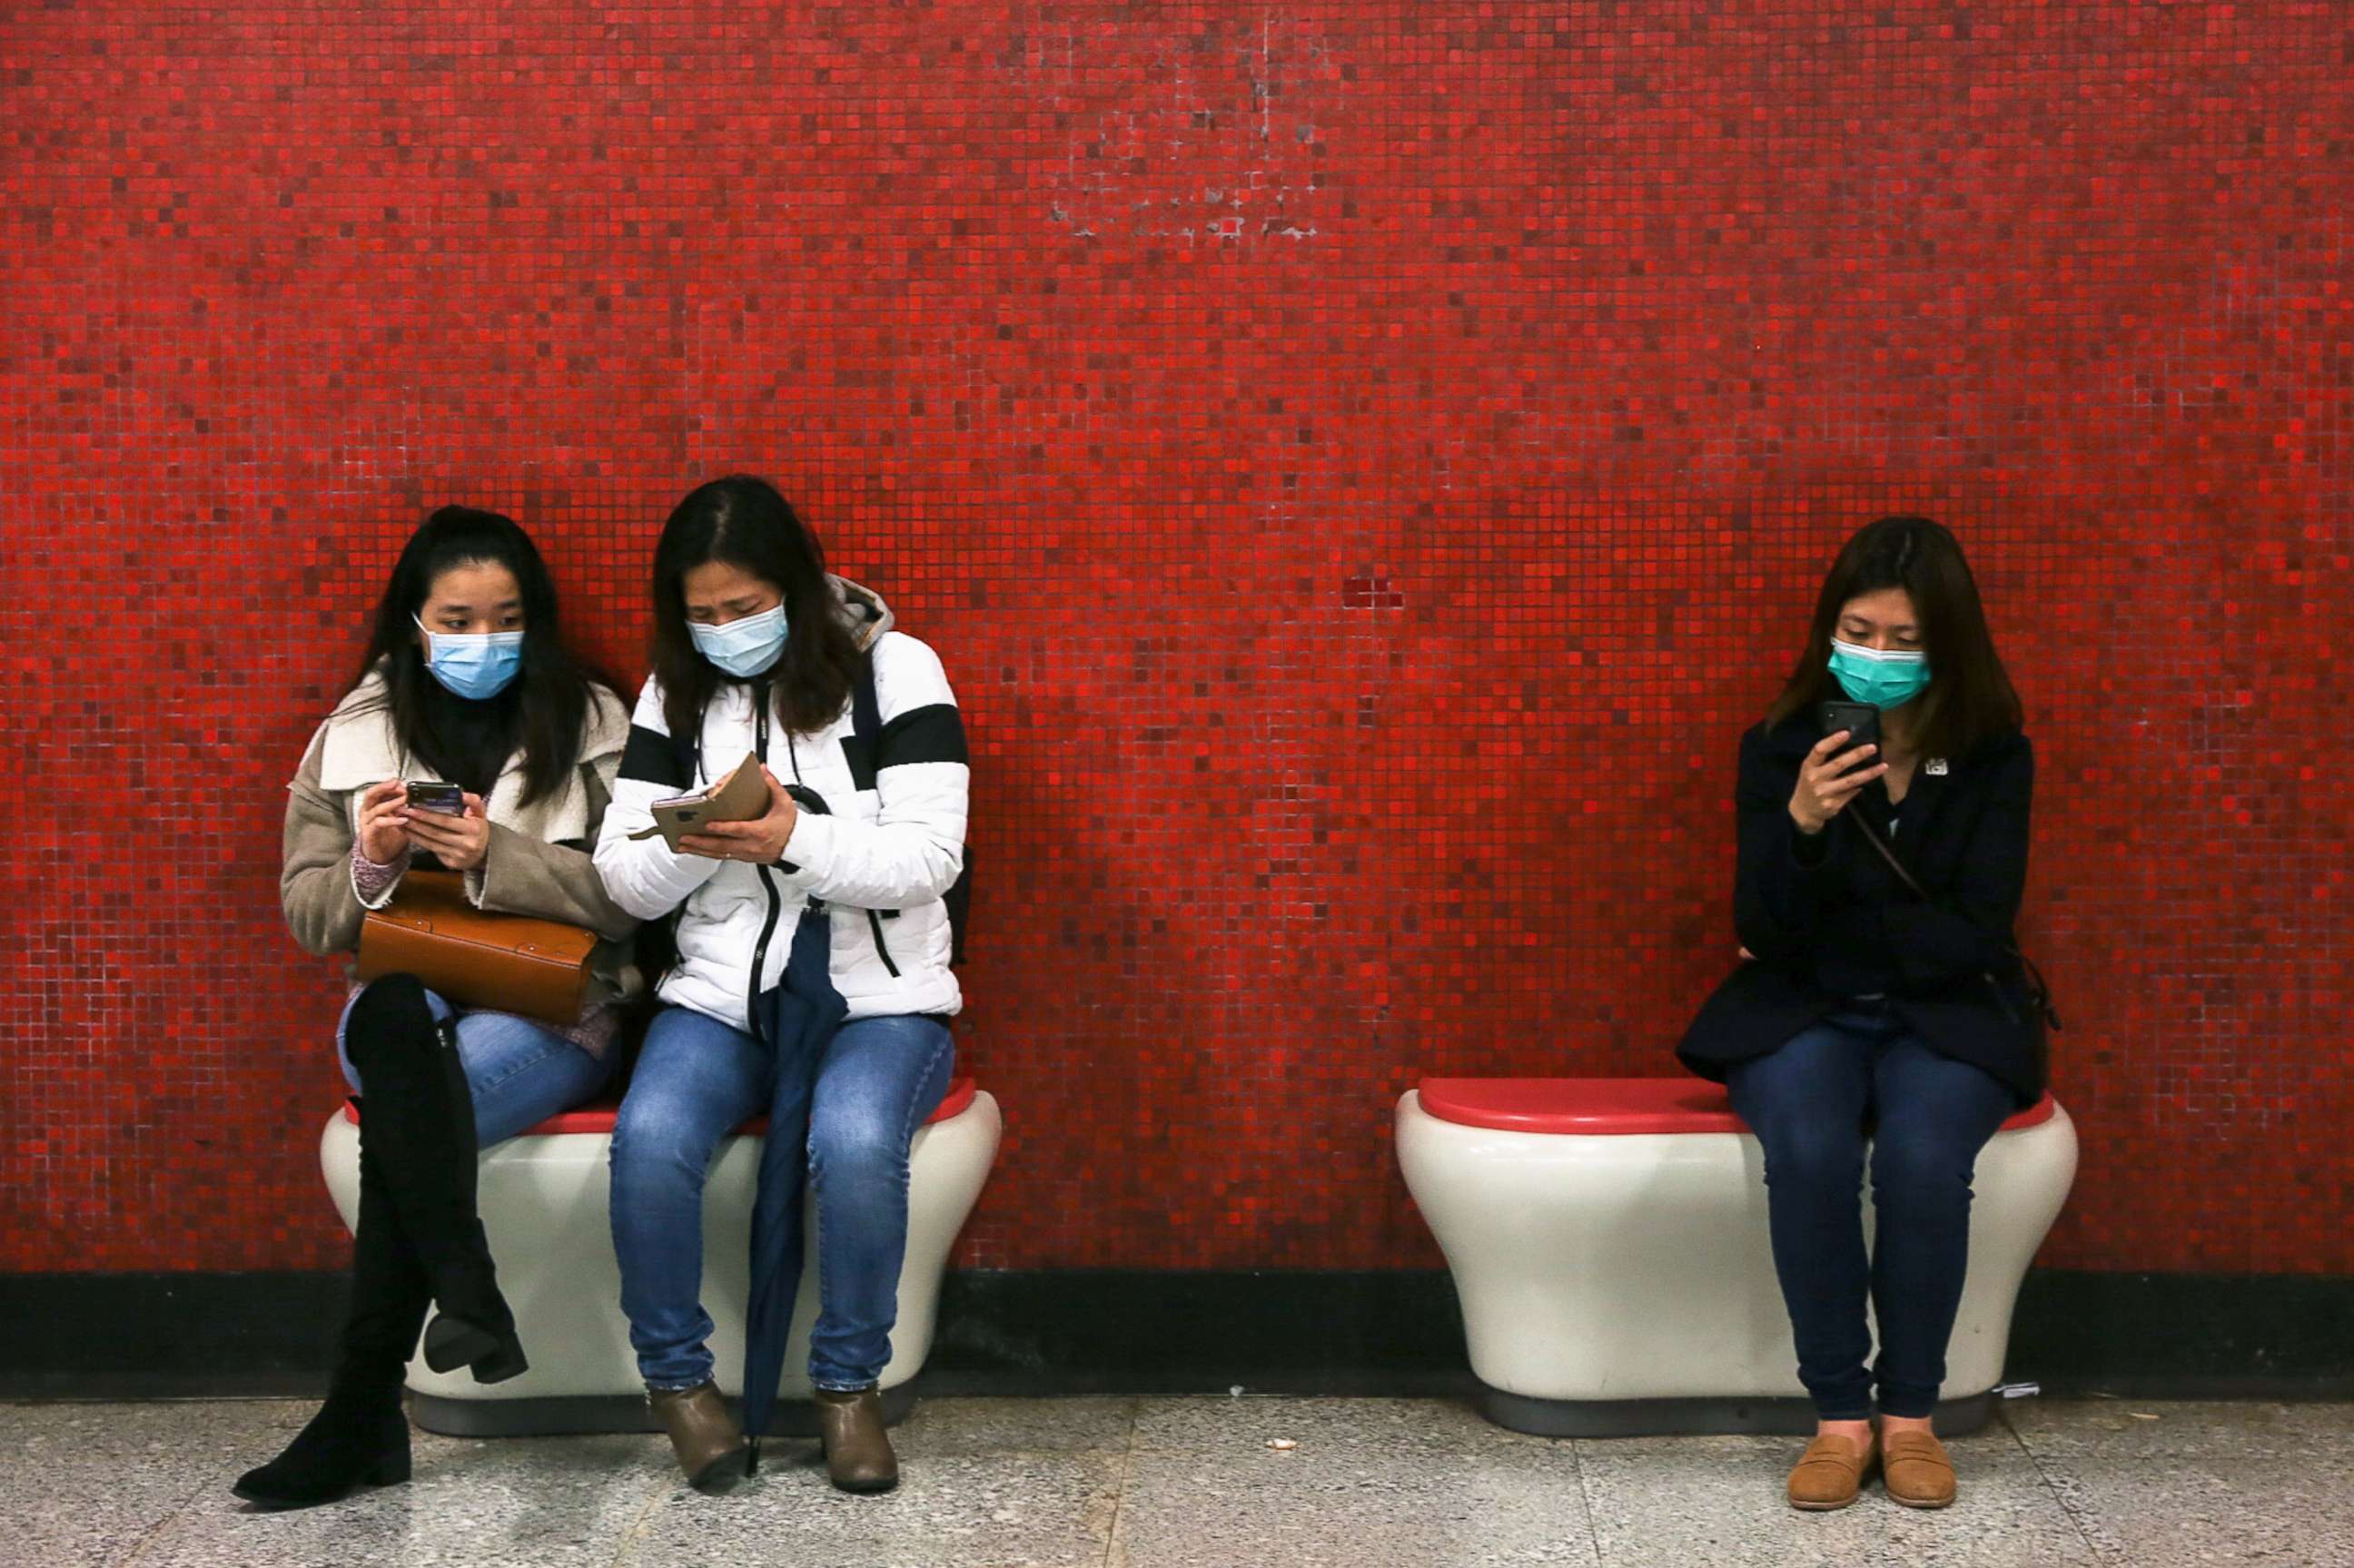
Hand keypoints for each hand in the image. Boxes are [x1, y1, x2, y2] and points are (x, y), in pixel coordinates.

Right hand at [356, 780, 412, 864]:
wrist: (381, 855)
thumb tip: (421, 798)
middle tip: (398, 784)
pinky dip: (392, 820)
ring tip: (404, 800)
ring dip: (392, 803)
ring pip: (376, 808)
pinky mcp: (369, 833)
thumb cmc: (390, 835)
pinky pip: (379, 824)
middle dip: (385, 787)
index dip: (389, 785)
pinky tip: (403, 819)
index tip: (402, 783)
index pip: (378, 789)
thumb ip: (406, 807)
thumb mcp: (401, 817)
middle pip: (371, 794)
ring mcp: (367, 822)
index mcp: (373, 804)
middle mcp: (367, 811)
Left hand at [402, 792, 490, 870]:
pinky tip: (409, 832)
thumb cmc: (479, 830)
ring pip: (430, 842)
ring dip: (413, 831)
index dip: (428, 815)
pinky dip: (418, 840)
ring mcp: (458, 855)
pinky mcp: (451, 863)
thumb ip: (473, 802)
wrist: (485, 853)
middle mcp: (466, 844)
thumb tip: (462, 794)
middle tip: (402, 812)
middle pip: (435, 832)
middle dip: (416, 822)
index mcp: (473, 829)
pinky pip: (431, 850)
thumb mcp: (481, 814)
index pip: (446, 821)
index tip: (413, 807)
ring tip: (401, 820)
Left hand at [678, 768, 799, 864]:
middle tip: (684, 837)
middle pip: (722, 845)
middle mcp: (751, 845)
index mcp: (761, 831)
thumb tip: (763, 770)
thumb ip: (773, 785)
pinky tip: (696, 850)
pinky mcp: (743, 857)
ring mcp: (746, 854)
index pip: (738, 830)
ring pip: (719, 854)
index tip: (708, 824)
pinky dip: (707, 854)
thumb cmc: (791, 826)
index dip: (722, 828)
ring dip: (699, 850)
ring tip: (682, 845)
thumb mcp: (785, 803)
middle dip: (701, 842)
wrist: (798, 847)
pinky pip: (722, 857)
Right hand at [1789, 731, 1885, 835]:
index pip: (1819, 750)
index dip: (1832, 741)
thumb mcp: (1810, 769)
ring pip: (1851, 781)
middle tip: (1873, 747)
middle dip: (1857, 755)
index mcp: (1809, 766)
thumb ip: (1824, 759)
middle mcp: (1815, 779)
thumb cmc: (1809, 784)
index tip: (1847, 733)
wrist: (1803, 811)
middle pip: (1838, 764)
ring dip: (1869, 773)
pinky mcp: (1833, 805)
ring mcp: (1824, 793)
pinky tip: (1871, 781)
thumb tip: (1852, 745)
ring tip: (1884, 766)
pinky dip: (1861, 786)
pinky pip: (1852, 793)